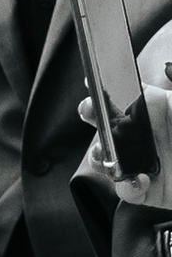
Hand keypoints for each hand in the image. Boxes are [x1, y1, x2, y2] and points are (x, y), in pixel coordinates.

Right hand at [79, 75, 171, 206]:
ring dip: (99, 154)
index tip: (92, 81)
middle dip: (92, 115)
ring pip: (106, 156)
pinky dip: (128, 185)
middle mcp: (146, 134)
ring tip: (107, 154)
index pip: (123, 93)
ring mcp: (144, 162)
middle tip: (92, 112)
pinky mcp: (148, 190)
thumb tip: (169, 66)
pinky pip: (126, 188)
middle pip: (106, 123)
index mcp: (158, 108)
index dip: (104, 86)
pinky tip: (140, 180)